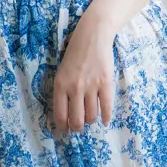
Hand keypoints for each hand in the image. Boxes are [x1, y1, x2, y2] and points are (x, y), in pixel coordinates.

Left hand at [51, 18, 115, 133]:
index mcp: (60, 85)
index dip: (63, 127)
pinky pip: (106, 107)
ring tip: (90, 119)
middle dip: (77, 128)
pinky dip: (106, 117)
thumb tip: (66, 114)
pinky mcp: (106, 83)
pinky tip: (105, 120)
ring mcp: (91, 86)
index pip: (60, 115)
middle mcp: (74, 88)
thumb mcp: (62, 72)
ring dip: (91, 121)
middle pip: (76, 120)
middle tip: (79, 128)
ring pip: (91, 116)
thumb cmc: (75, 53)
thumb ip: (63, 91)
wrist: (92, 36)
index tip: (65, 130)